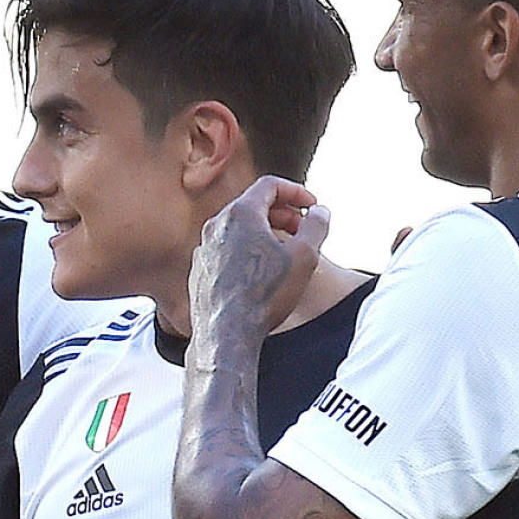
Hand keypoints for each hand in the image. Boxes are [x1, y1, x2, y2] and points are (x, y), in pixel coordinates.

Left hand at [191, 175, 329, 340]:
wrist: (226, 334)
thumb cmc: (266, 295)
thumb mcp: (305, 256)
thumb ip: (317, 225)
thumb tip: (319, 210)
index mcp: (240, 214)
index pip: (269, 185)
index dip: (296, 191)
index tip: (312, 206)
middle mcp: (216, 225)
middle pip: (253, 204)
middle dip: (283, 211)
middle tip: (303, 227)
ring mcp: (203, 247)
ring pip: (238, 227)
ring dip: (265, 230)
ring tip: (286, 249)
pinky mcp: (199, 268)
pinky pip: (226, 248)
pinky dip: (247, 248)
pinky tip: (263, 270)